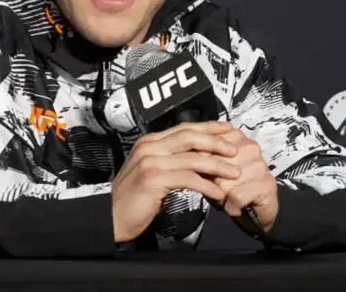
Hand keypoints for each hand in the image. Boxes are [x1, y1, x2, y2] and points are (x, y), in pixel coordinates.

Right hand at [111, 120, 241, 242]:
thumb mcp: (150, 170)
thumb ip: (169, 159)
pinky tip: (217, 193)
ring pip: (192, 158)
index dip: (208, 127)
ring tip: (234, 173)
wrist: (110, 216)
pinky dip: (206, 186)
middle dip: (217, 142)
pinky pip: (188, 179)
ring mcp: (150, 162)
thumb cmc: (132, 198)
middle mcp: (149, 147)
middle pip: (190, 137)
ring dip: (217, 166)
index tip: (227, 129)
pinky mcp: (153, 179)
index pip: (184, 128)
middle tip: (235, 150)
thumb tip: (197, 156)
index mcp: (149, 142)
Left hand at [211, 128, 279, 233]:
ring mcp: (260, 165)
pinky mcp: (267, 184)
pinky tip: (236, 206)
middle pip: (216, 163)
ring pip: (225, 182)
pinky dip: (231, 207)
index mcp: (237, 137)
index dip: (203, 160)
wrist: (255, 212)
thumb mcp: (212, 170)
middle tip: (220, 189)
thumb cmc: (231, 188)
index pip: (210, 143)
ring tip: (229, 197)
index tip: (206, 172)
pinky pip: (237, 196)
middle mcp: (251, 146)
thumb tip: (192, 156)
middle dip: (213, 181)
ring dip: (222, 195)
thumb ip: (203, 158)